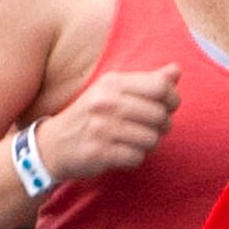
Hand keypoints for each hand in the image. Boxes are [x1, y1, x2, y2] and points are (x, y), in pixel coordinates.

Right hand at [35, 64, 179, 179]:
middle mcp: (105, 102)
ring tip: (135, 141)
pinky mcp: (99, 152)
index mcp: (112, 83)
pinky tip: (123, 153)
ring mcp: (101, 127)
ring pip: (151, 139)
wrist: (52, 144)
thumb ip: (147, 81)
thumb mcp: (113, 91)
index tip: (166, 108)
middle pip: (160, 115)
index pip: (160, 87)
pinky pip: (137, 157)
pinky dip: (134, 158)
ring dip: (148, 144)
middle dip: (162, 126)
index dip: (172, 100)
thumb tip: (176, 71)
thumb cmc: (91, 115)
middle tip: (150, 129)